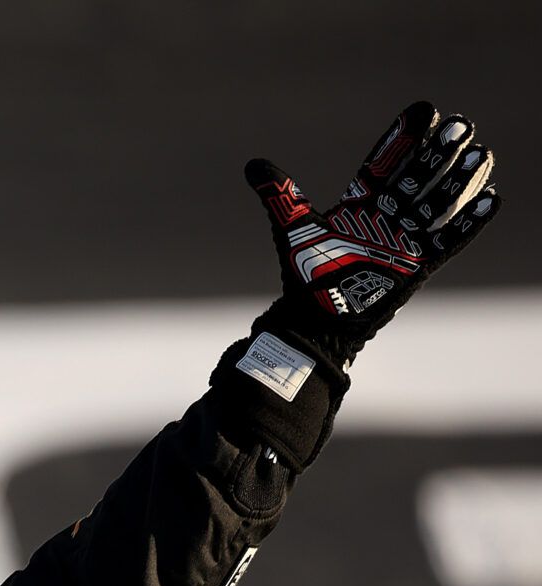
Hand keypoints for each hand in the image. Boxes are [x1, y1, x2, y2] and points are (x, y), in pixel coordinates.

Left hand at [247, 101, 498, 364]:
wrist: (316, 319)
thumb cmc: (305, 274)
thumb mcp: (292, 229)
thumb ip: (280, 196)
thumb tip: (253, 164)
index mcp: (360, 203)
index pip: (386, 163)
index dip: (403, 138)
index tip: (423, 110)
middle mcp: (387, 217)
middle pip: (418, 178)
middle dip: (438, 153)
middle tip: (461, 125)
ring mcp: (405, 240)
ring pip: (438, 203)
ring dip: (458, 180)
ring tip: (480, 153)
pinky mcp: (418, 265)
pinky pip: (450, 241)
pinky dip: (468, 223)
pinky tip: (489, 199)